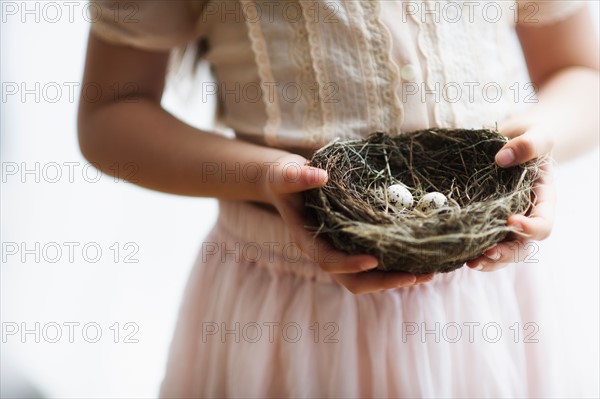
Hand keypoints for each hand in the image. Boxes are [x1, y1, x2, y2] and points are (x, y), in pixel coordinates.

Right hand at [263, 153, 432, 292]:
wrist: (288, 182)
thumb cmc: (285, 178)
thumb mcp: (286, 174)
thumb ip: (298, 176)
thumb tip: (321, 176)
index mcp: (308, 240)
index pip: (328, 261)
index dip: (349, 264)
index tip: (373, 260)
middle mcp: (326, 250)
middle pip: (353, 279)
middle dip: (383, 281)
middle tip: (416, 276)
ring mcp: (341, 249)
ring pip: (368, 275)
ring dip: (396, 277)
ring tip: (428, 272)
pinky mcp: (354, 243)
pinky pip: (375, 260)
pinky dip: (396, 262)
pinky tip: (421, 257)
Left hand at [466, 119, 555, 271]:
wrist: (511, 140)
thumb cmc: (529, 138)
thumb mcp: (536, 134)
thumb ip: (528, 145)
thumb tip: (502, 158)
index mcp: (542, 202)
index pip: (542, 224)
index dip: (529, 228)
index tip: (511, 221)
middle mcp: (524, 216)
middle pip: (520, 246)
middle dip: (504, 254)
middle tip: (485, 254)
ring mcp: (502, 221)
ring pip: (499, 250)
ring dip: (486, 260)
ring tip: (469, 263)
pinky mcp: (482, 220)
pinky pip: (479, 240)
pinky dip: (468, 248)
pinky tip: (453, 251)